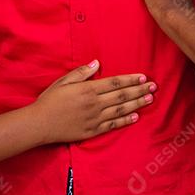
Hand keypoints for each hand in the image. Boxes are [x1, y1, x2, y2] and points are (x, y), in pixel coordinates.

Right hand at [30, 61, 155, 143]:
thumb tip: (97, 63)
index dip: (130, 80)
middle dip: (139, 90)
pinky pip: (112, 125)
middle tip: (154, 87)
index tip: (143, 77)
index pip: (114, 83)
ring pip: (120, 110)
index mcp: (88, 89)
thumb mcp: (63, 82)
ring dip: (137, 104)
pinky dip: (125, 121)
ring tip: (149, 99)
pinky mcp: (92, 131)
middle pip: (121, 96)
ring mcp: (95, 119)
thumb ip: (81, 73)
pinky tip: (135, 117)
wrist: (40, 124)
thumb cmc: (49, 100)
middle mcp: (94, 104)